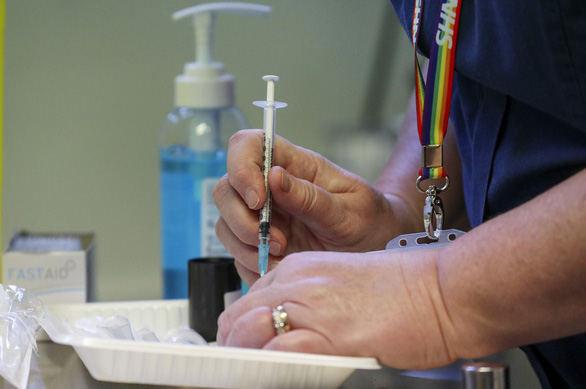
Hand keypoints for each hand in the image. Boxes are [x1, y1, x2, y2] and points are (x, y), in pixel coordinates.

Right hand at [213, 130, 415, 284]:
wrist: (379, 250)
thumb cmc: (371, 221)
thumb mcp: (351, 211)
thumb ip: (312, 198)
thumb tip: (274, 176)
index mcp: (296, 167)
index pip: (249, 145)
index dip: (241, 168)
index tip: (259, 201)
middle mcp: (273, 189)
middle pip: (226, 189)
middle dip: (241, 219)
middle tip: (276, 241)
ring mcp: (265, 218)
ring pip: (225, 224)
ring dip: (247, 246)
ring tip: (284, 256)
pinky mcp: (262, 245)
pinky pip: (237, 255)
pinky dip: (252, 265)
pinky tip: (281, 267)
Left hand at [216, 249, 456, 369]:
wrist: (442, 291)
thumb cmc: (404, 290)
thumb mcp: (342, 282)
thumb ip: (310, 299)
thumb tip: (288, 327)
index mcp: (300, 267)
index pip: (248, 299)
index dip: (242, 329)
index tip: (247, 346)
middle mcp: (297, 282)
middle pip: (238, 317)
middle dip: (234, 345)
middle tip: (243, 366)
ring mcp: (309, 306)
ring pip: (246, 333)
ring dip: (243, 357)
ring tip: (254, 374)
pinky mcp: (327, 336)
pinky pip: (276, 355)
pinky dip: (267, 369)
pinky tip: (273, 376)